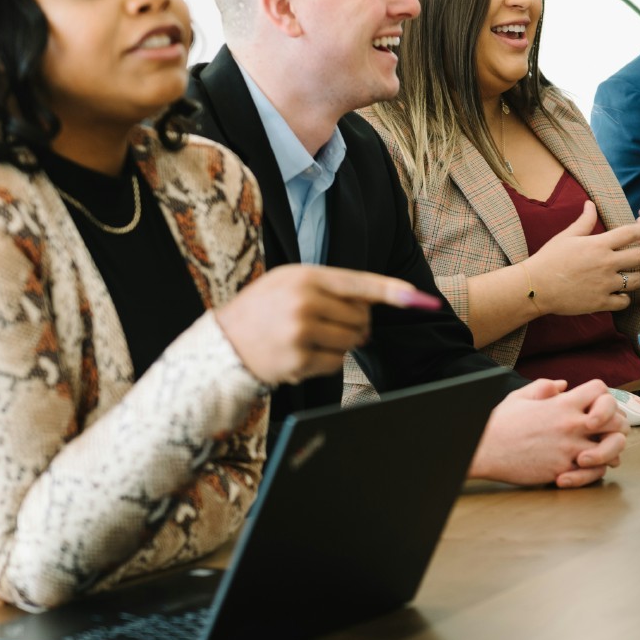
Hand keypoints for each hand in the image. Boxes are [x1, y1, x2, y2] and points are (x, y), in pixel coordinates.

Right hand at [217, 264, 440, 384]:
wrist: (221, 345)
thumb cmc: (262, 309)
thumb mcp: (289, 282)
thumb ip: (330, 287)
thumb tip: (373, 307)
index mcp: (304, 277)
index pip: (358, 283)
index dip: (391, 291)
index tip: (417, 298)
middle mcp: (304, 302)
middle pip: (361, 317)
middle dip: (355, 324)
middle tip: (329, 324)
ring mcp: (301, 332)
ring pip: (352, 341)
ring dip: (342, 343)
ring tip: (311, 338)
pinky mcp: (299, 361)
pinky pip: (337, 362)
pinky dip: (328, 360)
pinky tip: (303, 354)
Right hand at [469, 378, 628, 487]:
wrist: (485, 449)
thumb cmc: (501, 424)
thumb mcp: (521, 396)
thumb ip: (545, 387)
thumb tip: (562, 385)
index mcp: (562, 404)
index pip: (600, 390)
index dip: (603, 395)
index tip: (596, 405)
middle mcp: (571, 424)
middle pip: (616, 420)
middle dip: (617, 423)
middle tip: (608, 430)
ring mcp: (569, 449)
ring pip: (612, 448)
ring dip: (612, 449)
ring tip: (603, 451)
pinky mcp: (564, 469)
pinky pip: (595, 471)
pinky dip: (597, 470)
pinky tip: (587, 466)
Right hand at [526, 202, 639, 316]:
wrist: (535, 287)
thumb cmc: (549, 259)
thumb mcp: (566, 236)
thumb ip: (584, 221)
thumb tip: (590, 203)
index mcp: (598, 244)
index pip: (630, 233)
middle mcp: (606, 263)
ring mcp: (605, 284)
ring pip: (637, 281)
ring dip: (639, 277)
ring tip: (637, 275)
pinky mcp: (601, 302)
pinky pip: (624, 302)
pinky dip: (625, 298)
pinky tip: (621, 294)